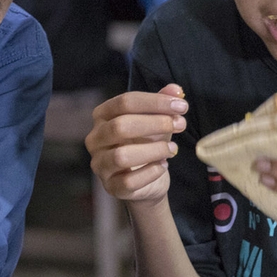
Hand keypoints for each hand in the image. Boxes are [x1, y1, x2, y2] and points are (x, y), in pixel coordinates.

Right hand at [86, 84, 187, 205]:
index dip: (154, 102)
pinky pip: (129, 181)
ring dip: (153, 150)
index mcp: (102, 116)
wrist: (147, 180)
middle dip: (154, 123)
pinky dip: (150, 172)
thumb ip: (163, 104)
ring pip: (121, 156)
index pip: (124, 102)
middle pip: (120, 126)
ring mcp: (100, 165)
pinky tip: (163, 166)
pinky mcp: (111, 187)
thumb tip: (176, 90)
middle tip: (180, 124)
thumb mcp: (156, 120)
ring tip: (172, 149)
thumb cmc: (147, 144)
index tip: (181, 106)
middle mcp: (95, 139)